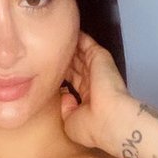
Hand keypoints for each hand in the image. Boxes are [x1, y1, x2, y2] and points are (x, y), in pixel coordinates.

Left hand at [60, 32, 132, 150]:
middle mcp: (93, 82)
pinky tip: (65, 30)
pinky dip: (78, 37)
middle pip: (75, 66)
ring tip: (54, 37)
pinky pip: (86, 43)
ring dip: (69, 47)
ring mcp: (97, 69)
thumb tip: (65, 96)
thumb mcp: (70, 123)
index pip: (73, 81)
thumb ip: (66, 109)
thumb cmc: (91, 127)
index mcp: (88, 98)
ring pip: (80, 54)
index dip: (62, 75)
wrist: (109, 118)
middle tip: (48, 50)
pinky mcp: (100, 57)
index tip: (49, 69)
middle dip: (63, 59)